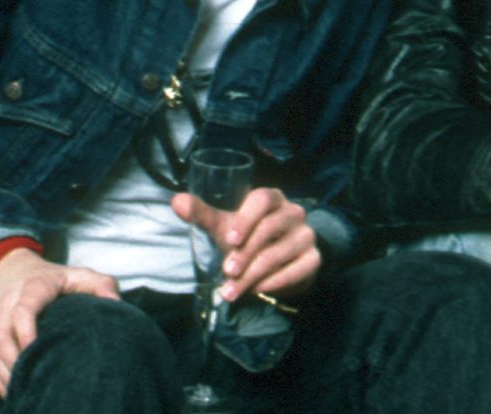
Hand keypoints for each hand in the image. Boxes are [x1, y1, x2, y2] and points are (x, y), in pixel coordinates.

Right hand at [0, 250, 120, 397]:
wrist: (9, 265)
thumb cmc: (53, 276)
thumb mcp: (78, 273)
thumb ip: (100, 285)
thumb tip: (116, 304)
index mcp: (32, 286)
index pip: (23, 310)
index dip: (27, 332)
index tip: (37, 353)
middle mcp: (6, 299)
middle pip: (2, 334)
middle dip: (14, 362)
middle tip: (30, 381)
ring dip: (2, 371)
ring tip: (19, 389)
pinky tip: (5, 389)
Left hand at [171, 188, 321, 302]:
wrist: (279, 261)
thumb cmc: (247, 238)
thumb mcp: (226, 227)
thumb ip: (203, 215)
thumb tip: (177, 201)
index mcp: (272, 198)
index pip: (262, 199)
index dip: (246, 218)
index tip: (229, 240)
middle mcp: (293, 213)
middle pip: (270, 228)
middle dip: (245, 253)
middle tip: (227, 272)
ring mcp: (306, 236)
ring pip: (279, 254)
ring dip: (252, 276)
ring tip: (231, 291)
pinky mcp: (313, 259)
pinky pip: (295, 271)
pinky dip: (273, 284)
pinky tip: (256, 292)